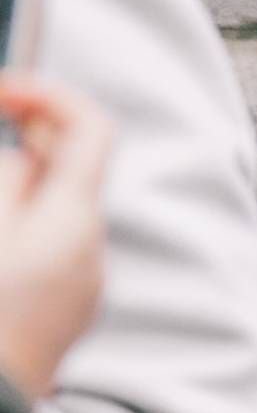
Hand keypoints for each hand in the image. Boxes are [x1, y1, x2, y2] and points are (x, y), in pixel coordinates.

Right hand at [0, 76, 111, 399]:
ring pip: (46, 217)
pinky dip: (11, 240)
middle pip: (66, 172)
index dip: (45, 94)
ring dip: (9, 200)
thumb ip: (5, 180)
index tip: (0, 89)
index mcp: (74, 222)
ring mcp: (78, 293)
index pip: (90, 127)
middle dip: (15, 150)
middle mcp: (91, 255)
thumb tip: (16, 154)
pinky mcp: (59, 323)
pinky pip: (39, 259)